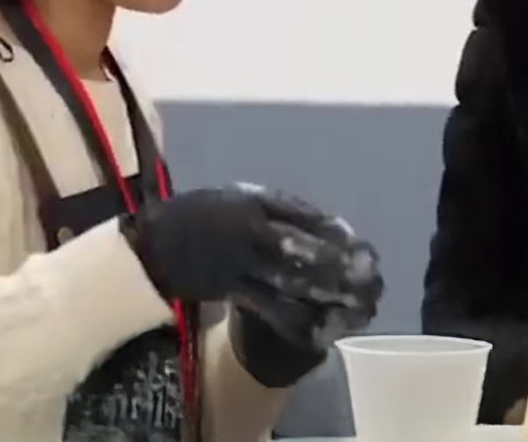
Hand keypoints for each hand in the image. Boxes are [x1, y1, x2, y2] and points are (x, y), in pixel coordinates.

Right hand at [125, 183, 382, 386]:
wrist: (154, 243)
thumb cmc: (203, 215)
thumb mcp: (242, 197)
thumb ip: (282, 208)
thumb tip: (331, 226)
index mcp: (258, 205)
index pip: (308, 220)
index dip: (339, 236)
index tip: (365, 249)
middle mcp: (253, 234)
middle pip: (306, 253)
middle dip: (341, 269)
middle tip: (373, 283)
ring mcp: (243, 265)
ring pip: (293, 284)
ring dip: (328, 298)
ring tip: (358, 308)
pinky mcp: (234, 292)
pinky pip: (272, 309)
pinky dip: (298, 321)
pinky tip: (322, 331)